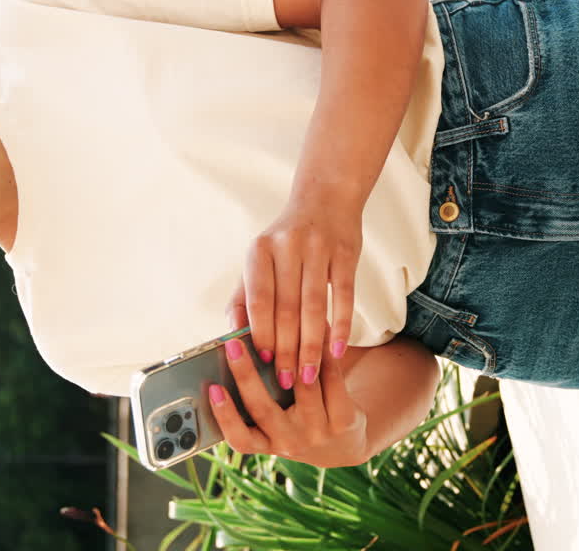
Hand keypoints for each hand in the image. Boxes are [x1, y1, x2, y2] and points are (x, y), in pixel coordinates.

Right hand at [209, 331, 367, 467]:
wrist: (344, 444)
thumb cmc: (296, 422)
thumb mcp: (275, 423)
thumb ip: (255, 399)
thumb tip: (233, 353)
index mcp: (266, 443)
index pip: (240, 438)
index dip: (224, 416)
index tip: (212, 388)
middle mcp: (290, 442)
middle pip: (264, 409)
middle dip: (245, 375)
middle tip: (232, 344)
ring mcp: (318, 432)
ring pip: (302, 386)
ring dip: (289, 351)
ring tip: (277, 321)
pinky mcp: (343, 419)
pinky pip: (331, 379)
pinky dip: (322, 352)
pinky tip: (315, 329)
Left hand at [227, 197, 362, 388]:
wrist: (326, 197)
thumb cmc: (286, 239)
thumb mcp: (259, 259)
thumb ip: (245, 296)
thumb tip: (233, 336)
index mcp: (259, 250)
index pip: (259, 299)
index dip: (260, 332)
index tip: (262, 362)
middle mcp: (287, 246)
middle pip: (286, 308)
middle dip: (286, 349)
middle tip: (286, 381)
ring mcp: (318, 249)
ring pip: (313, 307)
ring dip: (312, 346)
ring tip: (309, 375)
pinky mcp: (345, 254)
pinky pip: (343, 296)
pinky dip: (340, 326)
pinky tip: (337, 351)